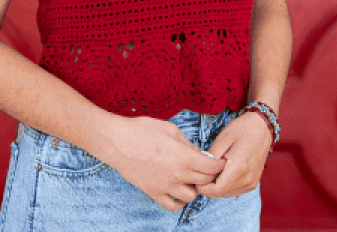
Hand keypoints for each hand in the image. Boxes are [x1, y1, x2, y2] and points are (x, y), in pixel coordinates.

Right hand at [98, 115, 226, 209]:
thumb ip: (188, 144)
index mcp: (185, 157)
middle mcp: (178, 174)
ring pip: (192, 196)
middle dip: (210, 175)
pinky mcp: (153, 192)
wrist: (118, 141)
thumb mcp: (170, 129)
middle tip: (207, 168)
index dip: (218, 164)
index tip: (219, 162)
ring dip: (195, 188)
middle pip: (205, 182)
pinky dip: (179, 202)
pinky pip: (172, 205)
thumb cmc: (142, 130)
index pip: (212, 168)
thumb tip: (199, 154)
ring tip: (191, 179)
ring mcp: (166, 186)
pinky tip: (179, 193)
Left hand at [193, 111, 271, 198]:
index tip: (196, 178)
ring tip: (213, 170)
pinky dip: (227, 185)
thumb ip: (211, 157)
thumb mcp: (223, 139)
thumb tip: (201, 171)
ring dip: (218, 186)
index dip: (203, 188)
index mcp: (239, 167)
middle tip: (202, 172)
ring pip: (228, 193)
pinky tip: (223, 172)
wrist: (262, 127)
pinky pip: (236, 190)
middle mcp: (247, 179)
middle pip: (221, 193)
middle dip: (209, 187)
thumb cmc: (242, 129)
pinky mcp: (253, 182)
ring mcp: (252, 182)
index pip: (217, 190)